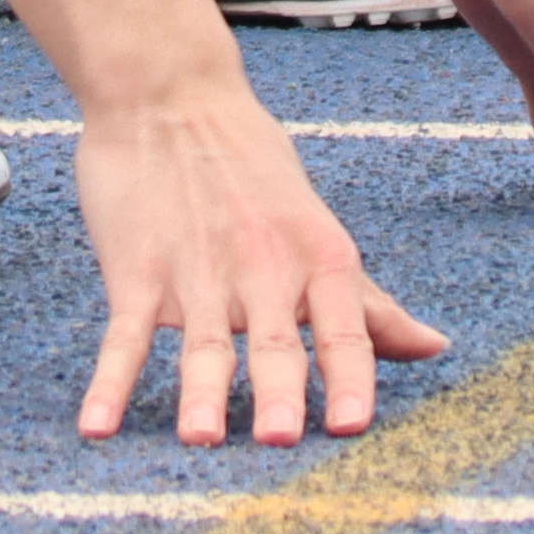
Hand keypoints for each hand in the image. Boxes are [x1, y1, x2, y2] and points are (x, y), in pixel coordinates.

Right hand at [69, 87, 447, 446]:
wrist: (169, 92)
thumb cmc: (253, 166)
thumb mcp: (319, 229)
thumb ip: (368, 302)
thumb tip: (435, 348)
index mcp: (317, 256)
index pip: (343, 327)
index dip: (350, 377)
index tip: (351, 428)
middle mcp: (262, 268)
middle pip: (275, 340)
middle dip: (279, 391)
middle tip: (281, 441)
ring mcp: (196, 272)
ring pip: (204, 344)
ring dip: (201, 393)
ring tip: (202, 440)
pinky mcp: (136, 271)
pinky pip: (124, 337)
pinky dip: (109, 384)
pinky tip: (97, 426)